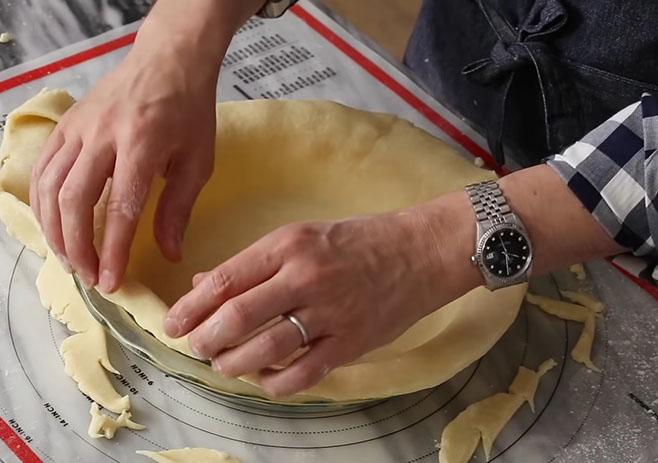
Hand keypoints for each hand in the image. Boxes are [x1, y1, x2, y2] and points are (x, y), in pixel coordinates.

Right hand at [27, 0, 256, 290]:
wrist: (168, 61)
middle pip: (74, 200)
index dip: (112, 250)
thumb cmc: (190, 112)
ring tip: (69, 259)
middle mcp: (103, 135)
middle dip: (78, 247)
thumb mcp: (198, 160)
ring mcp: (78, 128)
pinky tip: (53, 226)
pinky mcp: (66, 125)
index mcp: (143, 143)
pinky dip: (42, 203)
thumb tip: (170, 253)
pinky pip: (43, 169)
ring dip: (55, 230)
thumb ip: (179, 207)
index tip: (112, 281)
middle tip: (89, 276)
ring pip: (49, 186)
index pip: (120, 207)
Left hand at [164, 211, 467, 396]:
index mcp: (288, 245)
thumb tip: (205, 282)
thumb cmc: (359, 240)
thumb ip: (254, 261)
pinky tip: (265, 378)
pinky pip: (303, 374)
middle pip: (236, 317)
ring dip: (233, 363)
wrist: (419, 252)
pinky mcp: (350, 342)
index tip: (173, 323)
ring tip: (224, 364)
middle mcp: (305, 277)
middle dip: (205, 339)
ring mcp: (329, 312)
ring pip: (265, 349)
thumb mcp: (303, 235)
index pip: (225, 279)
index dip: (191, 307)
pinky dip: (275, 383)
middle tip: (197, 346)